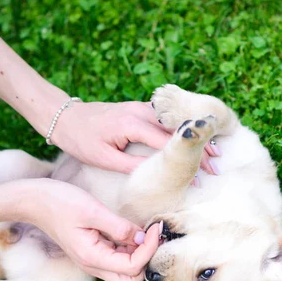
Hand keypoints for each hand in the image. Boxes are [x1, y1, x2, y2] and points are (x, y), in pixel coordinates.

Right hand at [16, 178, 160, 280]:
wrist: (33, 201)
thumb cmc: (59, 202)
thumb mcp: (92, 210)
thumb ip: (119, 227)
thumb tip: (142, 238)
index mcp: (92, 258)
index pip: (134, 268)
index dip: (150, 249)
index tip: (156, 227)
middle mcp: (93, 266)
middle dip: (147, 260)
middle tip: (152, 234)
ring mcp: (93, 261)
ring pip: (126, 272)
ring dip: (140, 255)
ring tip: (146, 230)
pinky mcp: (93, 253)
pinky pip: (118, 260)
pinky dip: (130, 249)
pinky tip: (132, 230)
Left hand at [52, 101, 218, 174]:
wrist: (64, 116)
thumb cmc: (80, 139)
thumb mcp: (103, 158)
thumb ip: (131, 164)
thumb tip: (157, 173)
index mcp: (131, 124)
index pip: (168, 143)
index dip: (188, 158)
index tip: (204, 173)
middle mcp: (140, 111)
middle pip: (178, 129)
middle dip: (199, 146)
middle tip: (217, 164)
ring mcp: (141, 107)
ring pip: (175, 121)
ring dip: (193, 136)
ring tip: (212, 151)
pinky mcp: (139, 108)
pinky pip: (166, 117)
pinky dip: (182, 128)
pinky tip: (192, 138)